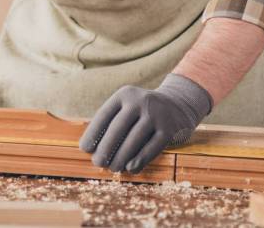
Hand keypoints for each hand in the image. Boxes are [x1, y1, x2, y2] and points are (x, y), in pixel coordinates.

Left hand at [79, 73, 212, 173]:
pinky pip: (152, 147)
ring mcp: (156, 114)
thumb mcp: (128, 106)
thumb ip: (112, 122)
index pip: (104, 115)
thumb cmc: (143, 111)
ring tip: (112, 168)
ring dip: (121, 157)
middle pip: (118, 127)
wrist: (179, 103)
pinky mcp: (169, 129)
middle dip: (106, 147)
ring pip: (134, 139)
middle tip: (97, 163)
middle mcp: (140, 101)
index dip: (93, 133)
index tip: (84, 149)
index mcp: (125, 94)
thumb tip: (92, 149)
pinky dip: (140, 159)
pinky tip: (131, 169)